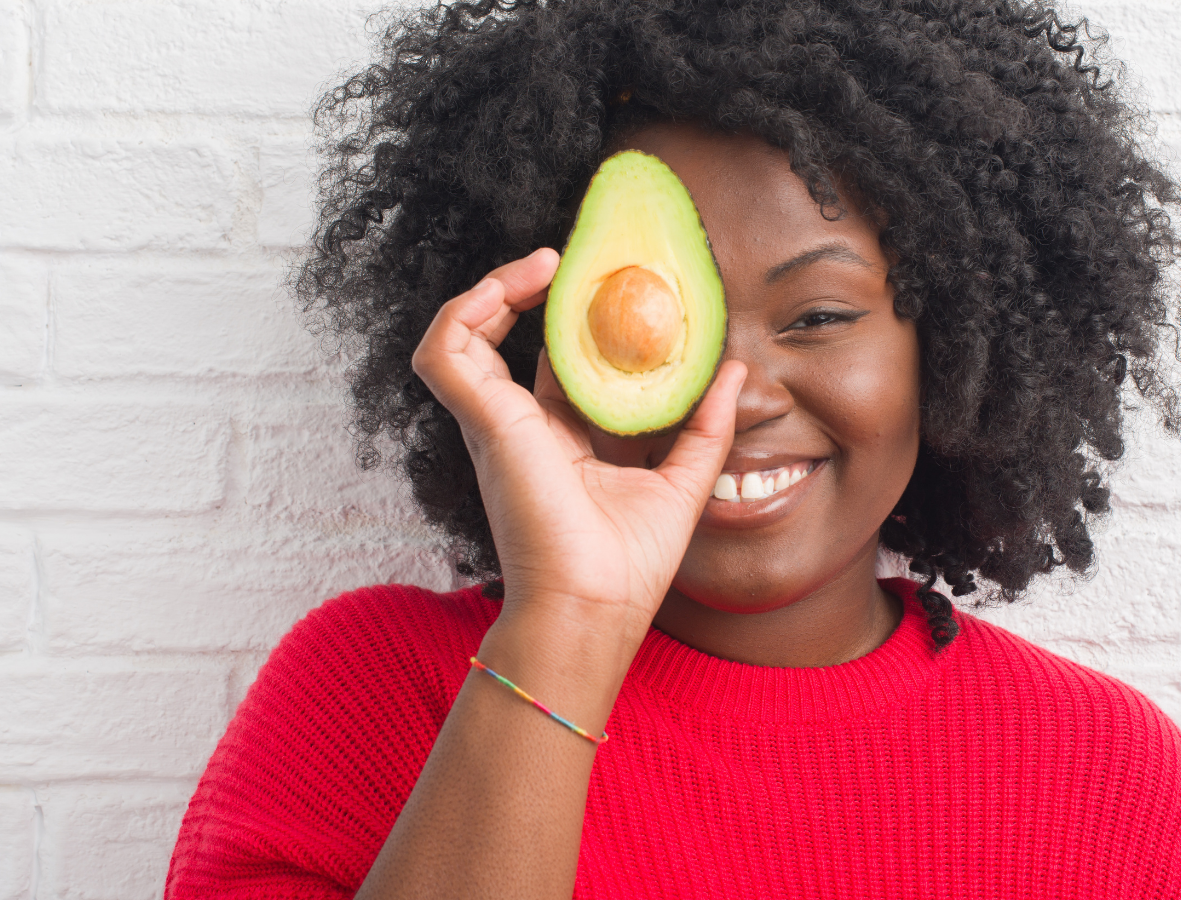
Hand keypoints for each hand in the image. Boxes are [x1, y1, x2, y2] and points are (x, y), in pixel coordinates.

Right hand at [411, 248, 745, 641]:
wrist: (593, 608)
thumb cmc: (627, 568)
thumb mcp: (684, 482)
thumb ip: (708, 426)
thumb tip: (735, 370)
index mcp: (558, 442)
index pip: (553, 365)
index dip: (572, 321)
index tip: (608, 290)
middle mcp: (519, 428)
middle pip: (504, 339)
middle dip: (527, 291)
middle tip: (571, 265)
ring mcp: (495, 424)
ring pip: (461, 335)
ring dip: (493, 288)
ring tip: (545, 266)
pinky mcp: (483, 422)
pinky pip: (445, 351)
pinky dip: (462, 310)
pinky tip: (511, 287)